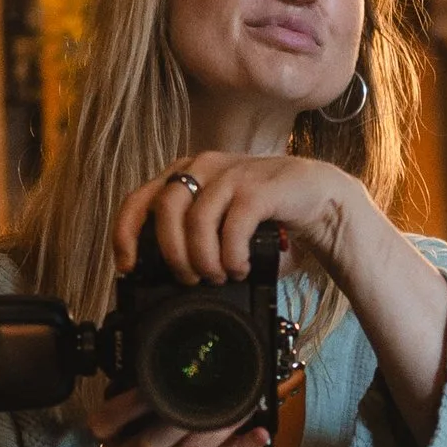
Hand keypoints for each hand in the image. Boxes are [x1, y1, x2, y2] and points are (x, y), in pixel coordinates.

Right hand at [79, 386, 261, 446]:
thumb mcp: (124, 444)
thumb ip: (138, 414)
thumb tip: (174, 370)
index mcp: (112, 439)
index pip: (117, 412)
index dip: (140, 393)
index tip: (169, 370)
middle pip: (158, 428)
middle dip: (187, 407)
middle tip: (217, 382)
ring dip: (220, 425)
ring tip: (245, 404)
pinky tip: (260, 435)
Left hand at [116, 151, 368, 294]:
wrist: (320, 202)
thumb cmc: (266, 219)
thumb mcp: (222, 228)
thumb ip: (195, 243)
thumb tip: (170, 280)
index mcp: (186, 175)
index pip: (139, 199)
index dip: (126, 235)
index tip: (129, 268)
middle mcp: (203, 167)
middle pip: (165, 210)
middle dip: (173, 254)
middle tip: (189, 280)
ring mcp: (231, 173)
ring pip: (196, 220)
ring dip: (204, 258)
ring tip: (218, 276)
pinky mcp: (259, 187)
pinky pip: (233, 226)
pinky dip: (232, 255)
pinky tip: (240, 267)